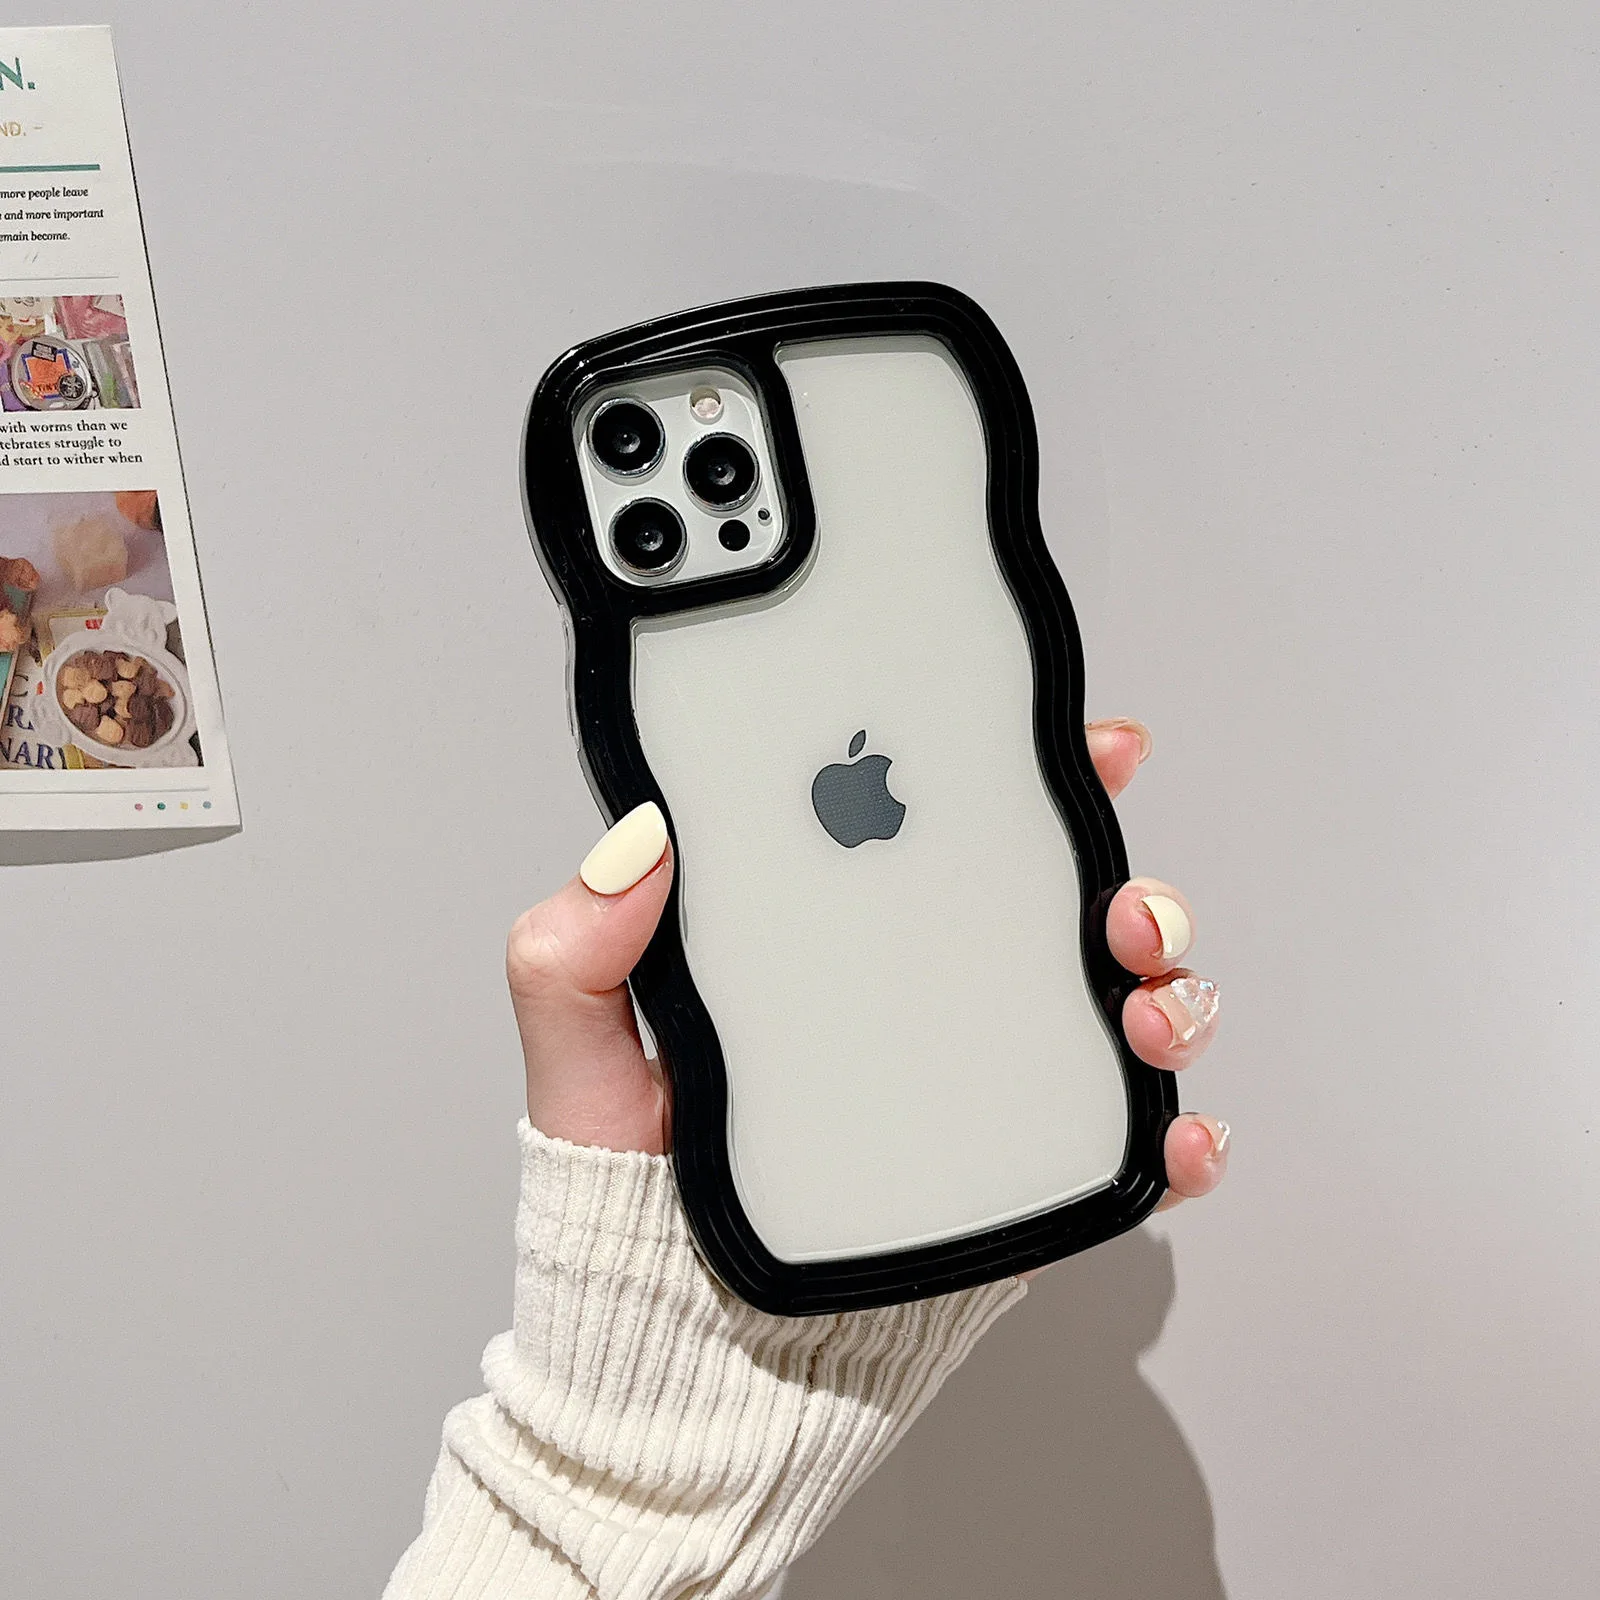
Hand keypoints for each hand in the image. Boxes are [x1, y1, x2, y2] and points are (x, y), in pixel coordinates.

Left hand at [507, 717, 1226, 1212]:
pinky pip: (1120, 1147)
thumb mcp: (581, 1063)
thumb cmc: (629, 1198)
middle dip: (1127, 888)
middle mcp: (922, 1002)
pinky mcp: (1013, 1179)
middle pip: (1059, 914)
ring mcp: (980, 1088)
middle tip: (1124, 907)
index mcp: (838, 947)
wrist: (681, 1353)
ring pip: (1113, 1009)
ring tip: (1145, 1009)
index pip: (940, 837)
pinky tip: (1179, 1135)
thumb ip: (575, 953)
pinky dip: (1176, 1137)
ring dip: (1168, 992)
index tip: (1081, 748)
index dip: (1023, 780)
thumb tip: (638, 838)